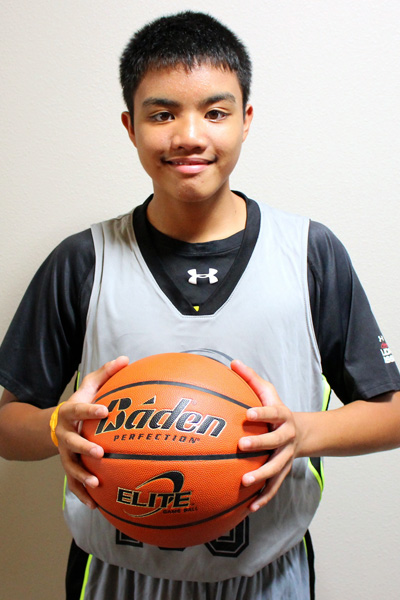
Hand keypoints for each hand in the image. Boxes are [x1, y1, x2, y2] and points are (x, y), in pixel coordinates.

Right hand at [55, 356, 128, 507]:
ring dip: (82, 476)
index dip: (90, 410)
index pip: (78, 411)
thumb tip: (126, 359)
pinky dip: (83, 494)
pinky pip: (74, 484)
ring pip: (70, 467)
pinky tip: (95, 505)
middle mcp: (64, 435)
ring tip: (96, 484)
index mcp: (69, 413)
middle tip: (100, 452)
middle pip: (71, 443)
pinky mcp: (69, 467)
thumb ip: (106, 373)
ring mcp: (65, 454)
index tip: (105, 410)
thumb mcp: (90, 386)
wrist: (58, 424)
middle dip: (84, 448)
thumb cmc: (82, 403)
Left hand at [232, 360, 297, 511]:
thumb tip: (232, 362)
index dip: (262, 413)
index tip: (247, 414)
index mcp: (282, 416)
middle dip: (259, 443)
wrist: (302, 432)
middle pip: (275, 442)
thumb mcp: (267, 392)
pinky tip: (249, 508)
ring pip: (276, 469)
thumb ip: (250, 378)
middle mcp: (287, 437)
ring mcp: (286, 457)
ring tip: (244, 483)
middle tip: (241, 446)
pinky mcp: (283, 472)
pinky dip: (264, 498)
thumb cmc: (276, 410)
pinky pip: (274, 487)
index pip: (272, 412)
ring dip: (261, 477)